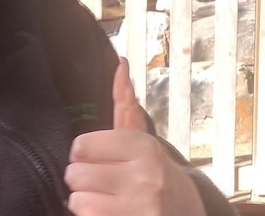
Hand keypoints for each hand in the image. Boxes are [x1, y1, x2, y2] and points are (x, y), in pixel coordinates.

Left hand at [64, 57, 207, 215]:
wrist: (189, 214)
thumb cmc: (159, 177)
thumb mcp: (144, 141)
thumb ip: (125, 104)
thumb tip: (120, 64)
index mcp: (142, 147)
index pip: (81, 146)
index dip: (84, 156)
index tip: (99, 161)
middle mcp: (143, 174)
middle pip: (75, 173)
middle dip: (84, 180)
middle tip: (104, 183)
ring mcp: (138, 204)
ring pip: (77, 199)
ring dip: (87, 201)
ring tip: (108, 200)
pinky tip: (110, 213)